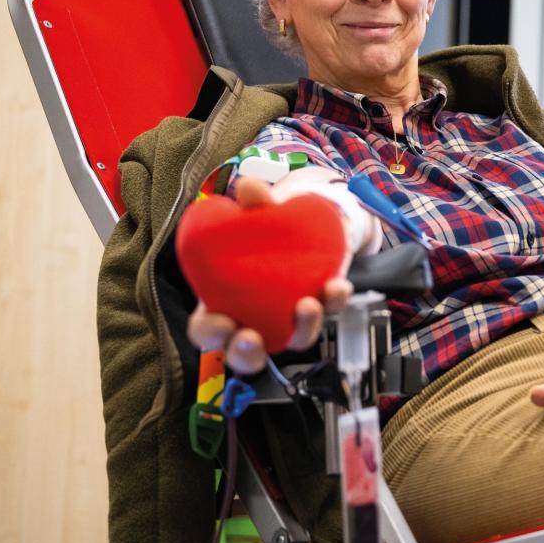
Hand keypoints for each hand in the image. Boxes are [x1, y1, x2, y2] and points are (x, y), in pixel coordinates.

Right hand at [186, 175, 354, 373]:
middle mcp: (254, 320)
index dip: (210, 334)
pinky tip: (337, 285)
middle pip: (245, 354)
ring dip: (302, 329)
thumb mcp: (254, 216)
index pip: (206, 331)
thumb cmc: (261, 233)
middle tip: (253, 339)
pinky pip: (328, 313)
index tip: (221, 323)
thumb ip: (252, 204)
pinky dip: (334, 301)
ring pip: (293, 341)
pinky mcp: (319, 309)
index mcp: (222, 304)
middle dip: (247, 353)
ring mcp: (288, 320)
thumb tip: (251, 189)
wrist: (300, 229)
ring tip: (307, 305)